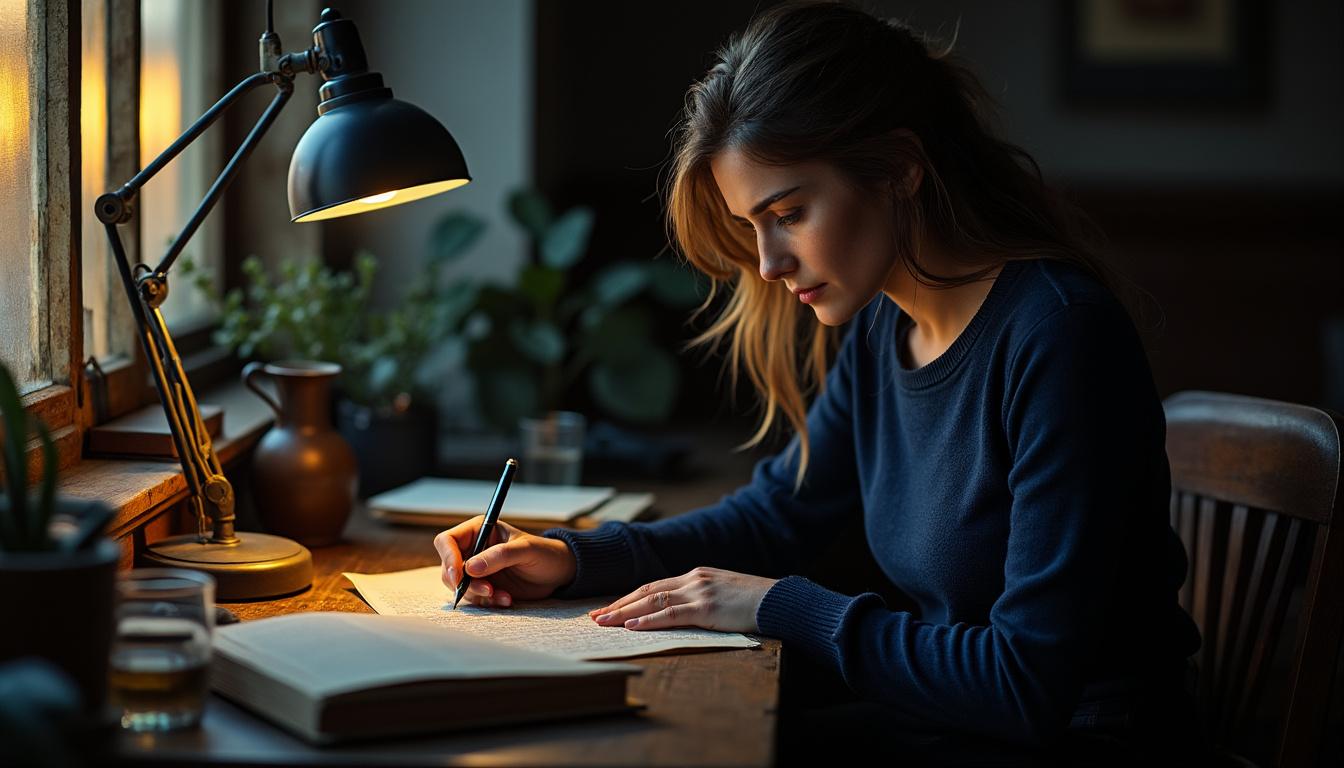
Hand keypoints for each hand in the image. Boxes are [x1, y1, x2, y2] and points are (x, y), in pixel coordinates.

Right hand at [433, 518, 576, 606]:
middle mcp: (474, 549)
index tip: (458, 576)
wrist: (557, 573)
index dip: (448, 558)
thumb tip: (470, 568)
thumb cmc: (544, 553)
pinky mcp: (484, 586)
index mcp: (479, 530)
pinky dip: (488, 602)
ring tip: (503, 595)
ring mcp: (477, 570)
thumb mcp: (525, 550)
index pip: (447, 541)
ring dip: (478, 595)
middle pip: (449, 568)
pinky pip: (474, 598)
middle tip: (488, 590)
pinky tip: (507, 599)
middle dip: (465, 583)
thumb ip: (499, 556)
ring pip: (459, 586)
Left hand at [589, 567, 776, 633]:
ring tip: (603, 622)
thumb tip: (679, 612)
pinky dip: (648, 620)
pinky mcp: (707, 608)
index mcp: (695, 575)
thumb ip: (700, 597)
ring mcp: (699, 591)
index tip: (609, 607)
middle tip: (594, 616)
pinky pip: (671, 614)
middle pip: (646, 590)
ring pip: (652, 600)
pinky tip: (631, 626)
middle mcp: (693, 578)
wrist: (779, 600)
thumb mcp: (722, 593)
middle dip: (618, 604)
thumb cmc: (753, 601)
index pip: (653, 585)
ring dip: (624, 612)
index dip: (629, 597)